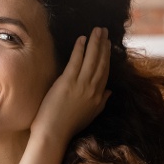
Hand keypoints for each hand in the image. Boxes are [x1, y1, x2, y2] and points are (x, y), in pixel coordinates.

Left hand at [32, 27, 110, 142]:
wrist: (54, 133)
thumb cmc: (68, 126)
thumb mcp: (91, 114)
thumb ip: (101, 102)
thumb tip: (109, 91)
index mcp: (98, 96)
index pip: (105, 71)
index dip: (107, 56)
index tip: (108, 45)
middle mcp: (93, 88)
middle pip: (101, 62)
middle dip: (103, 45)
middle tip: (104, 31)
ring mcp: (81, 84)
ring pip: (91, 59)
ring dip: (95, 42)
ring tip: (97, 30)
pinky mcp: (67, 82)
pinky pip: (76, 61)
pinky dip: (80, 49)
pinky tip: (82, 39)